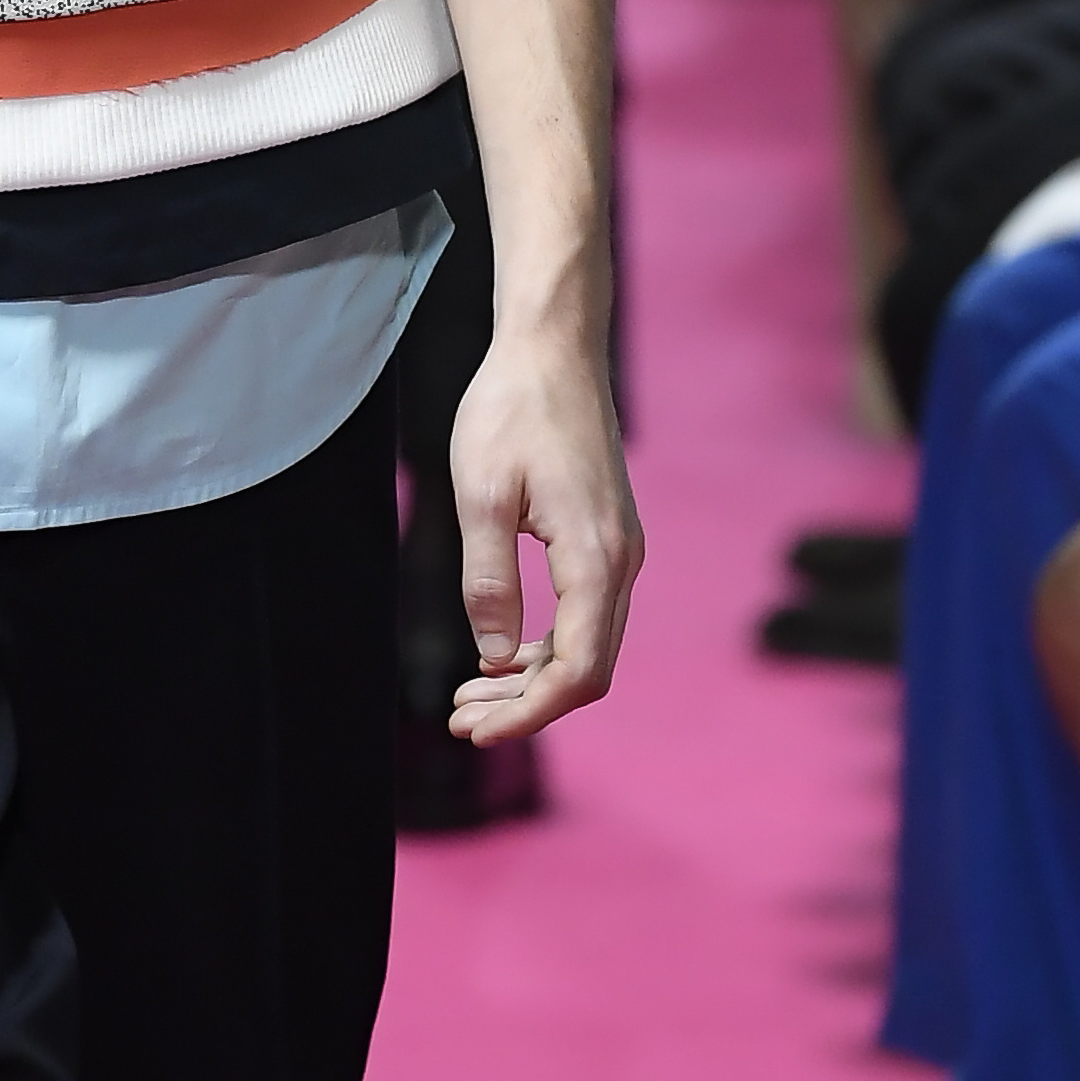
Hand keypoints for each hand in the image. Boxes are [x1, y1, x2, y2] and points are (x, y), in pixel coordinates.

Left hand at [446, 334, 641, 750]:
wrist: (553, 349)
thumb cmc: (511, 411)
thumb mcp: (480, 495)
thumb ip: (488, 579)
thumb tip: (492, 657)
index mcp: (594, 557)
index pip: (578, 671)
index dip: (529, 714)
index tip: (475, 731)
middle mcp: (621, 561)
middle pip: (587, 669)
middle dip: (524, 707)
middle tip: (458, 720)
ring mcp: (620, 550)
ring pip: (588, 645)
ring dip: (532, 681)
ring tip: (468, 695)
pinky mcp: (608, 538)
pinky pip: (586, 615)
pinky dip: (545, 646)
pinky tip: (500, 652)